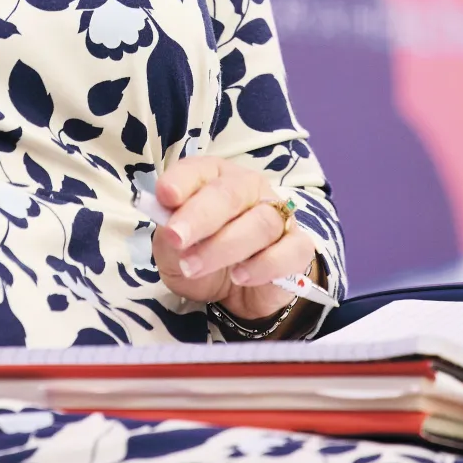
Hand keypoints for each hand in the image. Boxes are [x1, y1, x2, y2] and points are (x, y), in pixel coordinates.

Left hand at [152, 157, 318, 323]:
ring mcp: (277, 216)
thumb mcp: (173, 248)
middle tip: (176, 238)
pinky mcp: (297, 248)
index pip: (198, 170)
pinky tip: (239, 276)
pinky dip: (263, 266)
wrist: (236, 293)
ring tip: (194, 268)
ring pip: (259, 223)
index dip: (181, 181)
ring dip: (223, 247)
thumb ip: (169, 232)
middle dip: (200, 216)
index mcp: (214, 177)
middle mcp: (248, 189)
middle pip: (229, 194)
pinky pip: (288, 252)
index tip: (165, 196)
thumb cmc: (200, 255)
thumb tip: (167, 217)